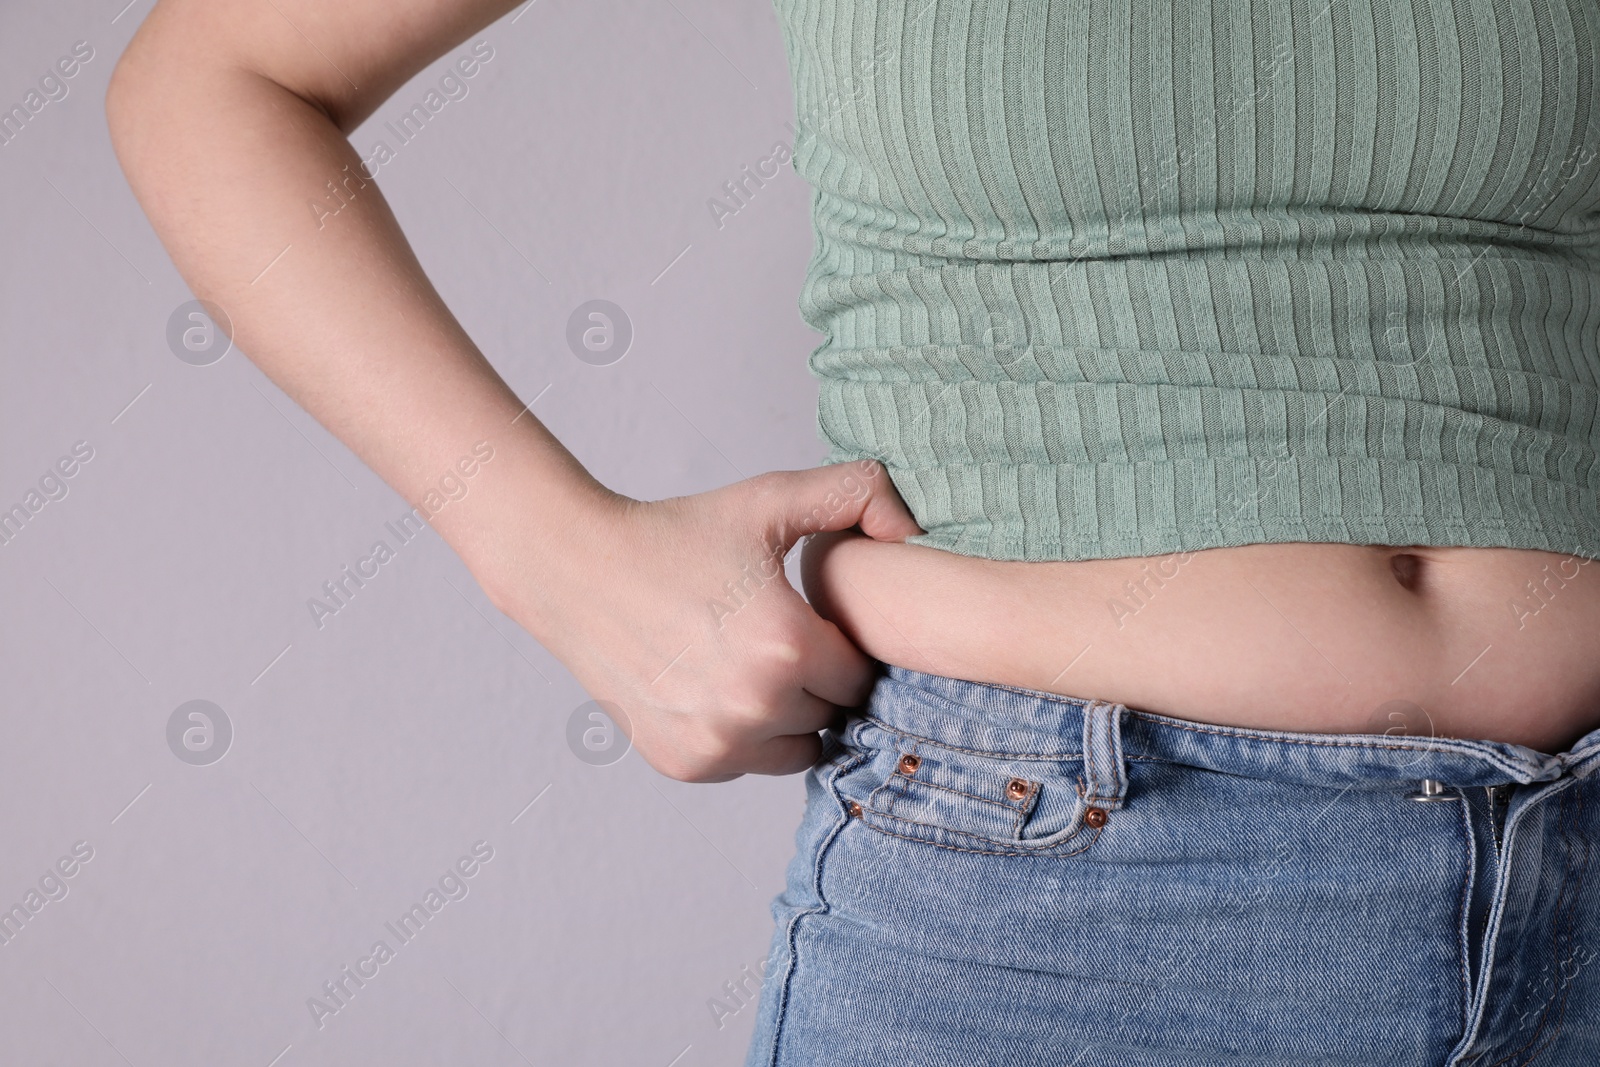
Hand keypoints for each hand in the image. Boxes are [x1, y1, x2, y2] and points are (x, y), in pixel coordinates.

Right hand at [488, 460, 922, 781]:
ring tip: (750, 663)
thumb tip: (914, 527)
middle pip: (831, 712)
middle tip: (776, 637)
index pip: (860, 674)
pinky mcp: (685, 763)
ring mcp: (717, 744)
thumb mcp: (769, 500)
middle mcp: (755, 707)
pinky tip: (716, 686)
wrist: (577, 570)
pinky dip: (743, 735)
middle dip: (816, 679)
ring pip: (796, 746)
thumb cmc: (677, 533)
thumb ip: (855, 494)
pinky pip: (749, 762)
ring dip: (787, 715)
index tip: (812, 620)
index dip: (841, 644)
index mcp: (787, 646)